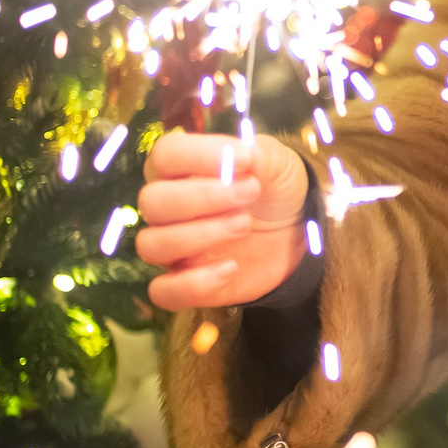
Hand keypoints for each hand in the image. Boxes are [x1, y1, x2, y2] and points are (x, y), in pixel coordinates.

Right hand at [136, 132, 309, 310]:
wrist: (296, 230)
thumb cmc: (274, 188)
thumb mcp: (277, 163)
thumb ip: (259, 155)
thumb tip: (242, 157)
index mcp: (180, 169)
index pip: (165, 155)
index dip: (199, 155)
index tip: (245, 159)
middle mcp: (168, 208)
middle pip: (152, 202)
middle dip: (202, 197)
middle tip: (250, 193)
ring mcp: (174, 247)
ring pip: (151, 245)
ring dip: (199, 235)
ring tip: (244, 225)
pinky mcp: (187, 282)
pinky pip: (163, 292)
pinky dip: (194, 284)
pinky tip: (231, 269)